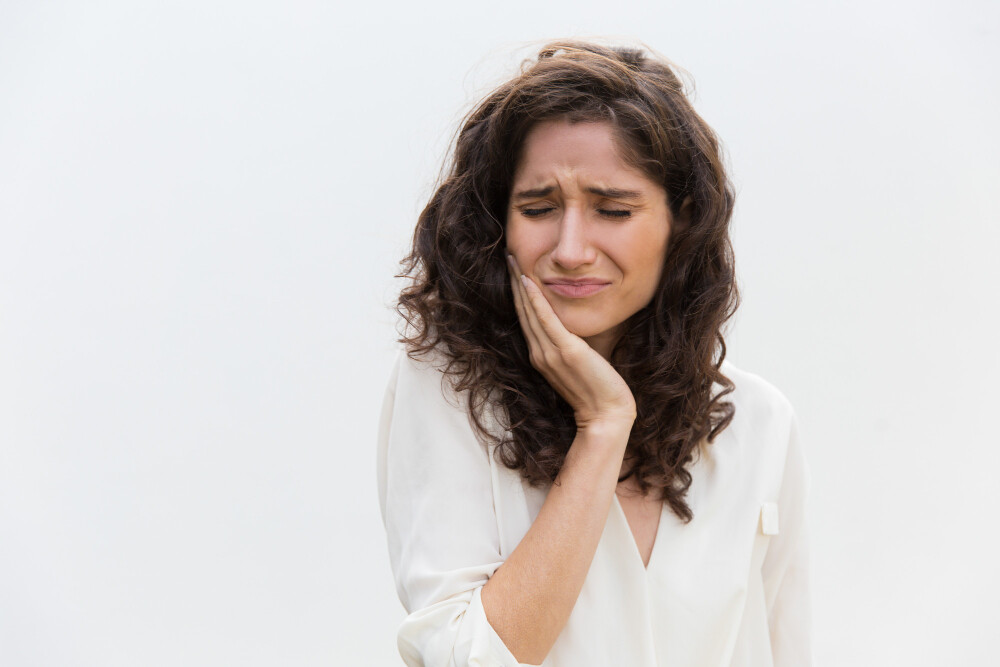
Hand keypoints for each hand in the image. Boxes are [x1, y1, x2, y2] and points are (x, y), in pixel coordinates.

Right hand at [506, 254, 636, 429]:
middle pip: (522, 311)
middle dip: (515, 283)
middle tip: (508, 258)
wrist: (606, 415)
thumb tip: (574, 327)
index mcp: (540, 357)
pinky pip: (545, 320)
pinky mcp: (565, 350)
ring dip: (521, 284)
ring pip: (529, 312)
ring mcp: (549, 353)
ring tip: (514, 262)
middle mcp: (539, 354)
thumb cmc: (598, 392)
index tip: (515, 272)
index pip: (526, 319)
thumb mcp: (579, 364)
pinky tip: (529, 282)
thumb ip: (571, 346)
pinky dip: (535, 300)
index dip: (519, 295)